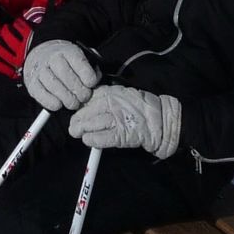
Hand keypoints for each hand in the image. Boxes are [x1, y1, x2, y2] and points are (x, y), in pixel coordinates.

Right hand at [22, 40, 98, 112]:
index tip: (91, 85)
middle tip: (84, 98)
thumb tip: (96, 79)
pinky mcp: (32, 82)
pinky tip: (59, 104)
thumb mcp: (80, 58)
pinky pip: (40, 94)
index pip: (80, 63)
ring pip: (53, 85)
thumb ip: (91, 67)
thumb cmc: (66, 61)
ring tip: (73, 103)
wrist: (42, 55)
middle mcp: (52, 58)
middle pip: (66, 75)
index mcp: (68, 51)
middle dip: (79, 91)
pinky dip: (51, 102)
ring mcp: (40, 70)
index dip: (89, 77)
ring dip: (66, 98)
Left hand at [67, 85, 181, 156]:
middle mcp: (113, 104)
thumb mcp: (121, 94)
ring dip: (81, 130)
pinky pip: (102, 138)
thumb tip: (85, 105)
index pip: (87, 99)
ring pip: (91, 124)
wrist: (161, 120)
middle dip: (77, 121)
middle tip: (73, 127)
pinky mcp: (122, 135)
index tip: (77, 113)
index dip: (79, 108)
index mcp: (111, 92)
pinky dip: (92, 140)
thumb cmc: (140, 107)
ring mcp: (117, 119)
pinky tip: (88, 140)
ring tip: (77, 133)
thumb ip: (104, 98)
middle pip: (86, 112)